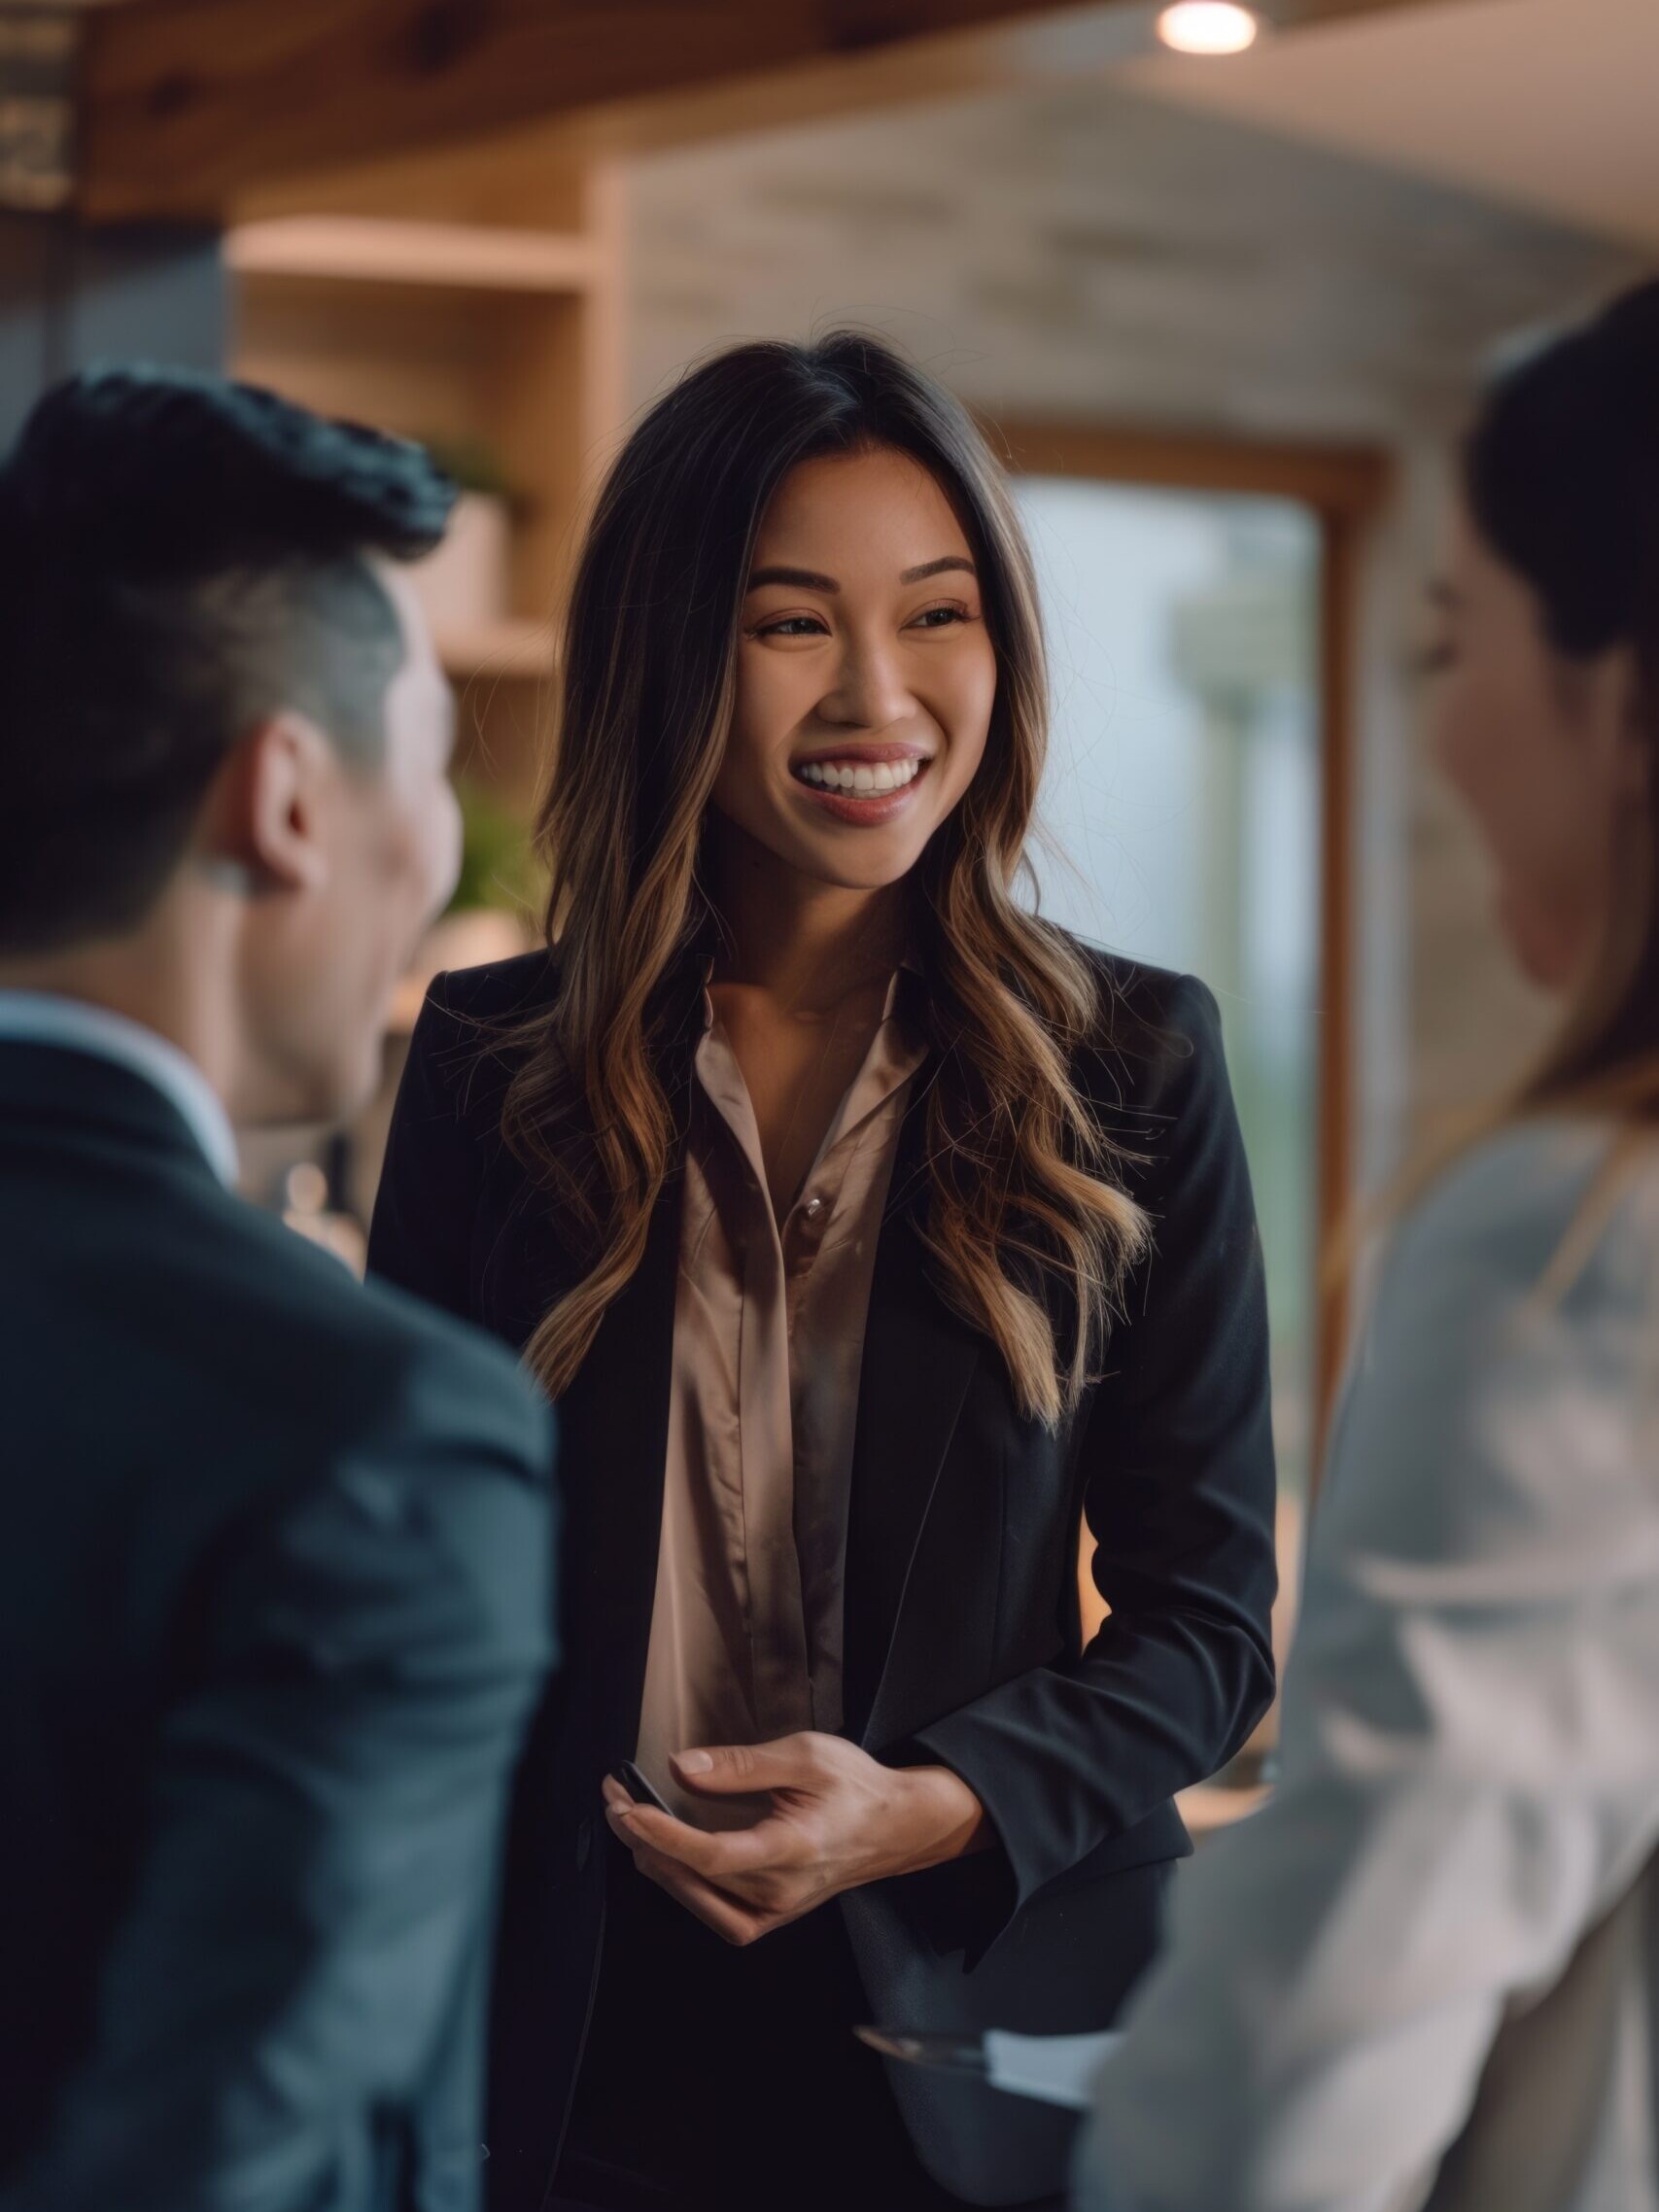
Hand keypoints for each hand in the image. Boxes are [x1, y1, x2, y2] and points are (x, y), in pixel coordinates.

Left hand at [600, 1733, 988, 1946]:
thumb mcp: (805, 1755)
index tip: (627, 1807)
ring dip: (656, 1861)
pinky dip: (683, 1885)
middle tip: (616, 1797)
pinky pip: (714, 1911)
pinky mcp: (771, 1915)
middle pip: (694, 1876)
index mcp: (793, 1849)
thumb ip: (741, 1765)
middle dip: (643, 1837)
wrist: (897, 1826)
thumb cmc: (856, 1787)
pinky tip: (666, 1859)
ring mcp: (775, 1910)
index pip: (714, 1854)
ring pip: (696, 1898)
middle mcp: (781, 1890)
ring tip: (630, 1824)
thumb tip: (680, 1769)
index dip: (663, 1835)